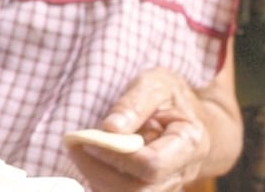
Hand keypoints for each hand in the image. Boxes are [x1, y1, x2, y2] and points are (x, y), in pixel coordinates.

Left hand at [66, 68, 209, 190]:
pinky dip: (101, 181)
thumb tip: (111, 128)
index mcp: (189, 142)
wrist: (189, 114)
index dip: (116, 155)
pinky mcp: (151, 189)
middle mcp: (181, 171)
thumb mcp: (156, 83)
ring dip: (96, 177)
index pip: (151, 164)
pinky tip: (89, 160)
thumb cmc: (171, 97)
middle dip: (100, 171)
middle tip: (75, 147)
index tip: (89, 138)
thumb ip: (134, 103)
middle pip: (138, 189)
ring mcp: (167, 185)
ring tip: (79, 151)